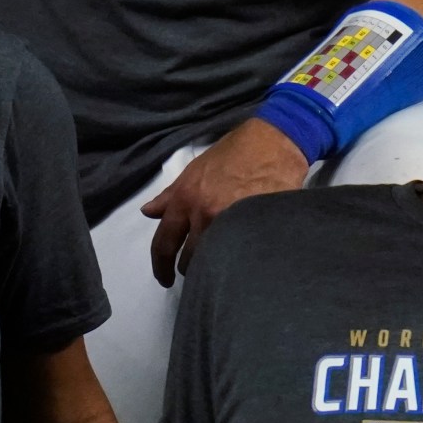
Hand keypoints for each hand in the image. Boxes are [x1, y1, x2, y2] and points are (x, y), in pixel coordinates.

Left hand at [140, 117, 307, 286]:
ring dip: (216, 265)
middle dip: (191, 267)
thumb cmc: (235, 152)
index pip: (163, 243)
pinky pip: (242, 252)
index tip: (164, 279)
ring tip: (222, 264)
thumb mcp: (196, 169)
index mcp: (185, 200)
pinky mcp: (257, 225)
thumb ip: (171, 195)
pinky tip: (243, 258)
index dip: (160, 267)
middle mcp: (204, 214)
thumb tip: (148, 212)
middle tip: (199, 269)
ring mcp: (232, 221)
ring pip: (216, 259)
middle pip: (190, 258)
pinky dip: (240, 257)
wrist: (275, 142)